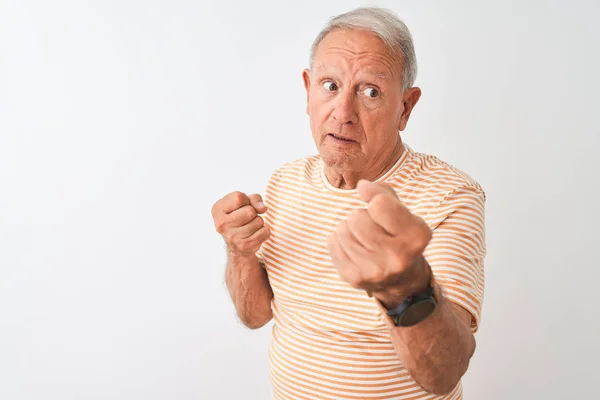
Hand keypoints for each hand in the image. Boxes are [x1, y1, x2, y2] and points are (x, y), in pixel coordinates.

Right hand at [211, 191, 269, 256]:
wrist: (236, 242)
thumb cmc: (241, 215)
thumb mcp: (245, 201)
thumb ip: (255, 199)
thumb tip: (262, 209)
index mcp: (217, 209)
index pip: (239, 198)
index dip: (246, 199)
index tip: (242, 205)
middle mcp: (221, 224)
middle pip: (250, 211)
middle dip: (253, 212)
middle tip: (247, 217)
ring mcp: (232, 237)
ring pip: (258, 221)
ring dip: (258, 222)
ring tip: (250, 225)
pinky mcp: (244, 246)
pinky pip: (265, 232)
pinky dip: (264, 231)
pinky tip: (255, 233)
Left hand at [327, 180, 431, 307]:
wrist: (401, 280)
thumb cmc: (398, 236)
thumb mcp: (402, 212)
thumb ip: (383, 192)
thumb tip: (361, 186)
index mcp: (416, 236)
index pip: (379, 204)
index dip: (375, 199)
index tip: (379, 207)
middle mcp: (398, 257)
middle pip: (357, 217)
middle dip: (360, 216)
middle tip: (372, 228)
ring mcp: (375, 271)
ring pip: (342, 230)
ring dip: (349, 228)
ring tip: (362, 238)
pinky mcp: (354, 278)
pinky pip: (332, 243)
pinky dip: (339, 240)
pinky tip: (354, 248)